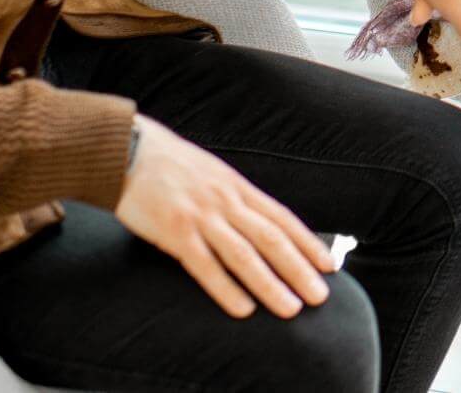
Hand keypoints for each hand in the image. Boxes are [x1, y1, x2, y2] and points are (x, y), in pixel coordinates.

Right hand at [114, 115, 334, 318]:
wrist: (130, 150)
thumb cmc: (171, 166)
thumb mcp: (214, 174)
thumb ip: (235, 198)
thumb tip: (260, 223)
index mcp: (238, 187)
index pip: (283, 218)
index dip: (308, 243)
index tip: (330, 266)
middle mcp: (227, 201)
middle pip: (272, 238)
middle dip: (299, 269)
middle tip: (321, 297)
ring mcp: (202, 216)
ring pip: (245, 255)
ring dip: (271, 284)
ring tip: (291, 309)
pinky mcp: (175, 230)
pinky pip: (205, 265)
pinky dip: (226, 288)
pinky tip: (243, 309)